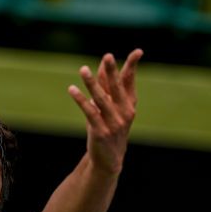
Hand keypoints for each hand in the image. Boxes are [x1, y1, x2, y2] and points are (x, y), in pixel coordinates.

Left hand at [68, 49, 141, 174]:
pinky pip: (90, 112)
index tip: (138, 52)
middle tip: (107, 56)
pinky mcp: (101, 132)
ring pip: (101, 99)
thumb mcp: (111, 108)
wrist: (109, 159)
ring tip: (83, 69)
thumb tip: (101, 66)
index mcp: (129, 104)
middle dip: (111, 71)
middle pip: (117, 88)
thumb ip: (107, 88)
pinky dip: (80, 100)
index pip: (130, 81)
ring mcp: (114, 123)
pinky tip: (72, 89)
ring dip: (91, 83)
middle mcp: (124, 112)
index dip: (132, 66)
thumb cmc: (109, 128)